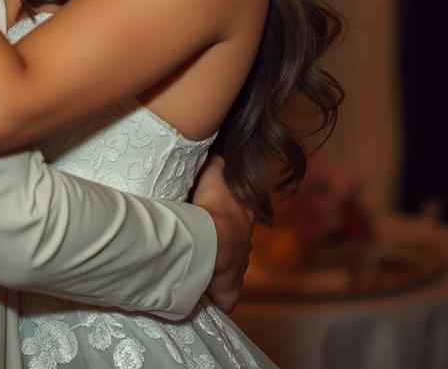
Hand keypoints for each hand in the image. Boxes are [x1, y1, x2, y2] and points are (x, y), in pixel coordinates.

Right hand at [191, 155, 253, 311]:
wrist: (211, 243)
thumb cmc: (212, 208)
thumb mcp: (213, 176)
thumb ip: (216, 164)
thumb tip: (218, 153)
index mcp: (244, 217)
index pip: (243, 213)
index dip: (232, 214)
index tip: (220, 214)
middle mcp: (246, 243)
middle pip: (238, 241)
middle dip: (226, 241)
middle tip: (206, 240)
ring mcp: (240, 269)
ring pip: (231, 266)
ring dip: (219, 265)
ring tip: (200, 263)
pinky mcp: (230, 292)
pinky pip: (224, 295)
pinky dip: (216, 294)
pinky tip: (204, 292)